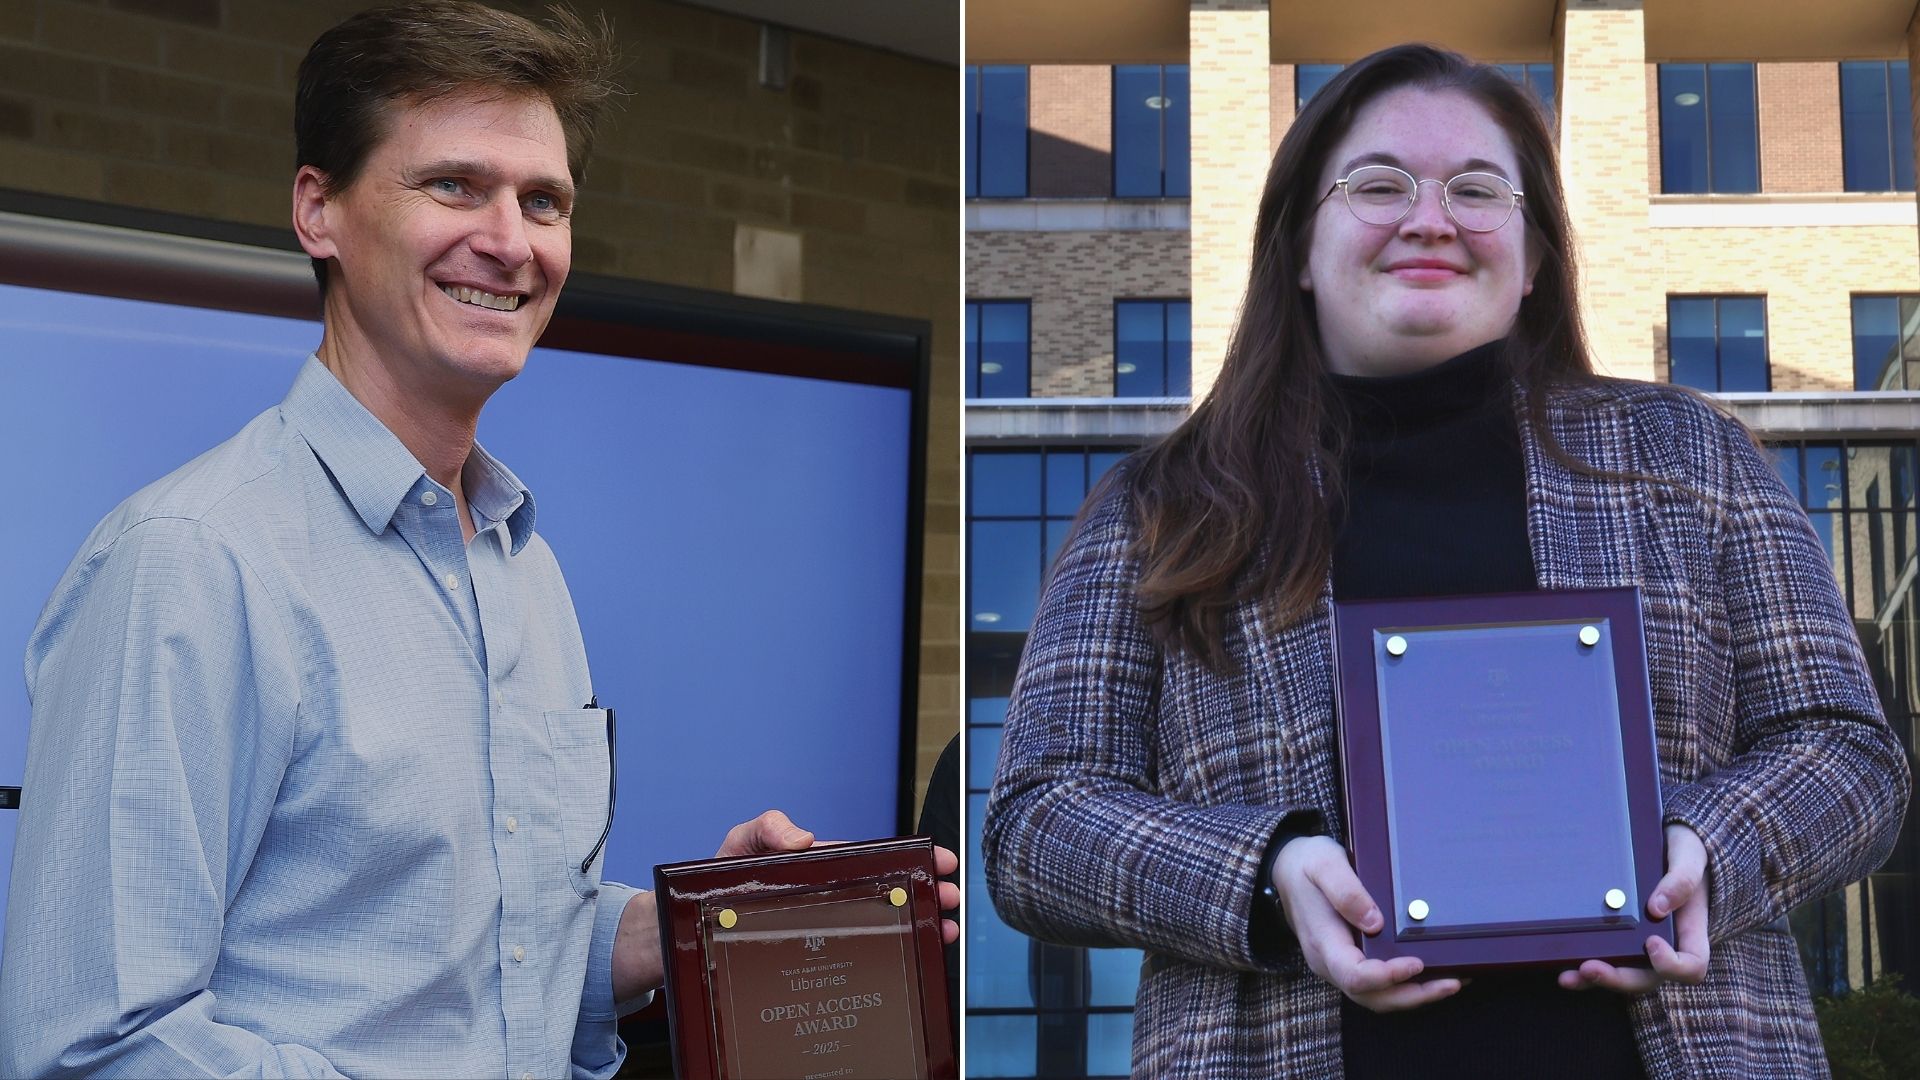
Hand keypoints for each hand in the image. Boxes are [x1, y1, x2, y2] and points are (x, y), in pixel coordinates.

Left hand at [715, 812, 960, 943]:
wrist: (690, 926)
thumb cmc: (717, 880)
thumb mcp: (741, 843)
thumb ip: (767, 828)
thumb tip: (805, 837)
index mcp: (822, 867)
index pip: (875, 859)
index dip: (911, 858)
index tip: (941, 860)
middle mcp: (829, 897)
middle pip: (887, 894)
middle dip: (925, 894)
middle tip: (951, 900)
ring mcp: (823, 927)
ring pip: (879, 926)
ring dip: (916, 926)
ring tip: (943, 933)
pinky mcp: (812, 958)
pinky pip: (853, 957)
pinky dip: (884, 959)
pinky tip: (902, 965)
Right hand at [1272, 835, 1463, 1010]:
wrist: (1283, 868)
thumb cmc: (1306, 864)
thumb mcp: (1323, 864)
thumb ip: (1346, 891)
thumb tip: (1375, 922)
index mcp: (1323, 942)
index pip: (1356, 975)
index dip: (1388, 975)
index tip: (1417, 962)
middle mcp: (1329, 962)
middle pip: (1372, 997)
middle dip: (1414, 995)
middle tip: (1453, 982)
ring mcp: (1338, 965)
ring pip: (1377, 997)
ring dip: (1414, 995)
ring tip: (1452, 982)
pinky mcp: (1348, 961)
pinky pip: (1377, 986)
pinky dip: (1405, 986)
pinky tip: (1431, 974)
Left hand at [1557, 823, 1710, 993]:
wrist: (1668, 845)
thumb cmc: (1684, 853)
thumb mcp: (1689, 857)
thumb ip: (1681, 880)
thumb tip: (1656, 908)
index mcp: (1690, 933)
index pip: (1691, 965)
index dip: (1672, 964)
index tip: (1651, 942)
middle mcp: (1666, 947)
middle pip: (1647, 978)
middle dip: (1618, 978)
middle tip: (1590, 968)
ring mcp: (1641, 947)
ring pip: (1623, 975)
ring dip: (1596, 980)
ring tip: (1568, 976)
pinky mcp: (1620, 939)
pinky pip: (1606, 960)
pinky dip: (1584, 969)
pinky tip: (1563, 968)